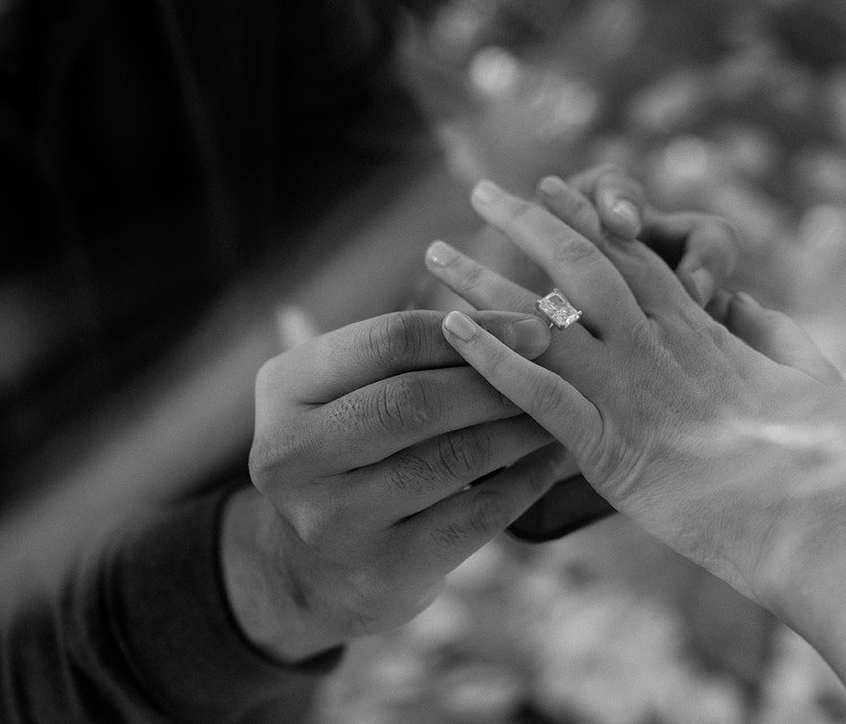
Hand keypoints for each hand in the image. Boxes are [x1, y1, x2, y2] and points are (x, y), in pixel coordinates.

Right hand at [228, 309, 561, 661]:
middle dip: (496, 380)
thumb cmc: (345, 452)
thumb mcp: (333, 391)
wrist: (312, 574)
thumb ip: (386, 342)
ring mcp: (333, 520)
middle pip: (415, 401)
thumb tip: (468, 272)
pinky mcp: (382, 571)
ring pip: (450, 461)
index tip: (532, 326)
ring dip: (518, 430)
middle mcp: (293, 455)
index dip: (469, 329)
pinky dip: (523, 484)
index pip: (386, 341)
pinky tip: (552, 461)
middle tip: (554, 367)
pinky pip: (473, 519)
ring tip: (562, 410)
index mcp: (283, 390)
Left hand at [424, 179, 845, 596]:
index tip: (551, 186)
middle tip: (480, 191)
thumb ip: (767, 328)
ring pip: (546, 317)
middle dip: (527, 223)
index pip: (633, 257)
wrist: (826, 526)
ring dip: (486, 282)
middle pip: (580, 266)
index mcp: (703, 328)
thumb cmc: (830, 456)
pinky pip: (538, 394)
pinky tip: (452, 333)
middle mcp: (660, 346)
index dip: (587, 219)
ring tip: (436, 253)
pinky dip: (491, 360)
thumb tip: (744, 303)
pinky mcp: (612, 447)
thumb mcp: (807, 370)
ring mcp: (633, 392)